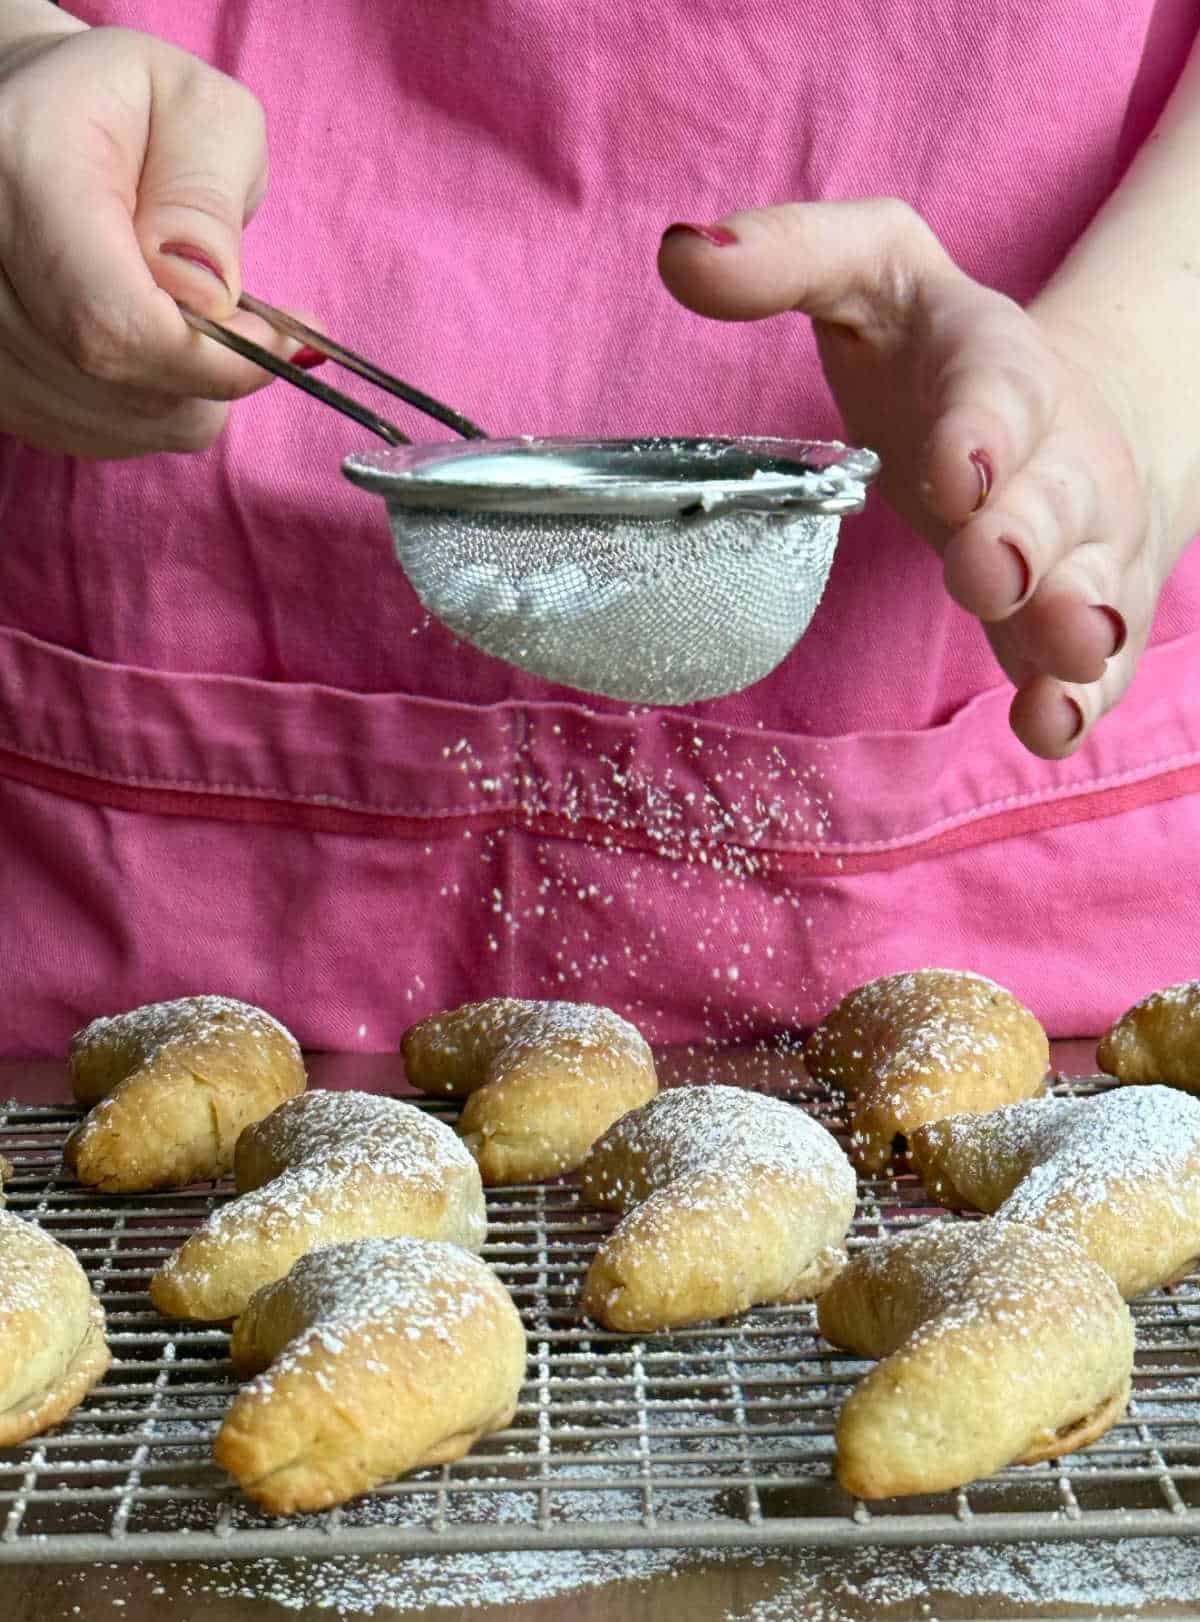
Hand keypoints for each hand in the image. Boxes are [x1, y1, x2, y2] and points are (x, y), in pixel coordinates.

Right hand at [0, 22, 301, 457]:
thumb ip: (207, 200)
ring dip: (184, 388)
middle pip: (115, 379)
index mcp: (19, 168)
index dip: (214, 356)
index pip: (115, 322)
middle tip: (248, 319)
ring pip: (116, 419)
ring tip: (188, 312)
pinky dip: (150, 403)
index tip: (278, 337)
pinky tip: (151, 339)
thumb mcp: (198, 112)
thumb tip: (209, 298)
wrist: (38, 118)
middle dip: (208, 365)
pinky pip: (100, 433)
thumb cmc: (128, 109)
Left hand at [659, 201, 1174, 758]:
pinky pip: (1091, 663)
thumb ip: (786, 256)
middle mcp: (1054, 459)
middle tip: (988, 568)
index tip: (954, 471)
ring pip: (1091, 585)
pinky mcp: (1074, 617)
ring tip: (1064, 645)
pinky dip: (1075, 696)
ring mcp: (1077, 545)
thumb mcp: (869, 273)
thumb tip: (683, 257)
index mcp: (997, 369)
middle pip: (1052, 502)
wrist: (1064, 414)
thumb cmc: (939, 355)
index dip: (981, 431)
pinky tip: (1046, 724)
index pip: (998, 391)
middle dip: (1024, 538)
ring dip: (1075, 619)